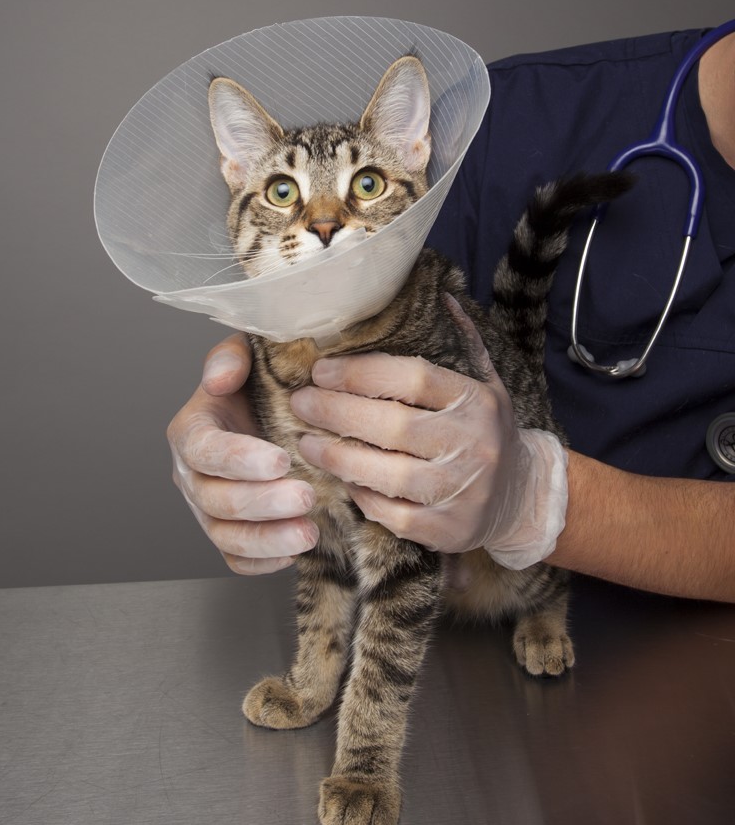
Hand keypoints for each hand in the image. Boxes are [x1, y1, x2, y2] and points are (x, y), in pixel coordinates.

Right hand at [166, 333, 318, 573]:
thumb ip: (231, 357)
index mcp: (192, 430)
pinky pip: (235, 559)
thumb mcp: (249, 355)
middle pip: (215, 499)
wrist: (277, 409)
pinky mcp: (228, 533)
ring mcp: (208, 509)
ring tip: (308, 533)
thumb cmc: (262, 383)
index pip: (203, 450)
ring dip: (266, 538)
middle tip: (306, 496)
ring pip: (225, 535)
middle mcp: (192, 474)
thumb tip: (219, 379)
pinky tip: (294, 553)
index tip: (279, 460)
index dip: (237, 459)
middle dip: (261, 502)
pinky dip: (261, 561)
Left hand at [289, 300, 567, 567]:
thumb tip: (441, 294)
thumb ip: (463, 341)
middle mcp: (473, 444)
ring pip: (387, 475)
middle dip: (336, 412)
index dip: (361, 373)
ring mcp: (462, 490)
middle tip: (301, 402)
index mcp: (477, 401)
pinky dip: (360, 496)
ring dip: (338, 457)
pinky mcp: (449, 530)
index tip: (321, 370)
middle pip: (393, 426)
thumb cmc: (486, 433)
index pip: (413, 379)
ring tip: (305, 441)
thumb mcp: (487, 383)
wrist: (522, 499)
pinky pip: (392, 514)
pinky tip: (339, 479)